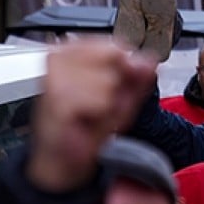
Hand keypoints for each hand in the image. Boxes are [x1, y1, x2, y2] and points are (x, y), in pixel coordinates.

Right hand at [28, 41, 158, 191]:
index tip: (115, 84)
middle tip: (101, 102)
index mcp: (75, 52)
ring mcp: (54, 78)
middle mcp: (60, 59)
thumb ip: (138, 78)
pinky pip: (97, 101)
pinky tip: (85, 119)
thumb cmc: (90, 124)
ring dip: (106, 102)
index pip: (115, 45)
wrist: (67, 158)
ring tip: (92, 111)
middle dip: (115, 84)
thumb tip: (149, 60)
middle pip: (112, 57)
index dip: (124, 67)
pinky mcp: (54, 100)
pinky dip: (98, 114)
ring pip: (106, 80)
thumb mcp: (124, 98)